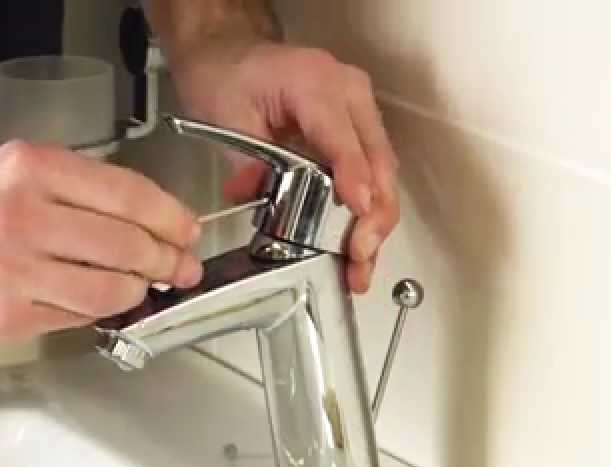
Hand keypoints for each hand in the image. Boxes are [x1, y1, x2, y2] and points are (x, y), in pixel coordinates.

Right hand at [0, 141, 201, 340]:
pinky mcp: (5, 316)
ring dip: (137, 290)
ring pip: (109, 290)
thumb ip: (79, 189)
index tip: (188, 231)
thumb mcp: (16, 167)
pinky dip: (98, 311)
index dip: (171, 218)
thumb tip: (153, 222)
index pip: (127, 195)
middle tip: (177, 265)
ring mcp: (12, 271)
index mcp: (30, 169)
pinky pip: (77, 317)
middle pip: (126, 245)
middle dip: (164, 259)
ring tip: (141, 285)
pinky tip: (97, 300)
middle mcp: (21, 216)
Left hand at [171, 42, 399, 292]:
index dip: (353, 178)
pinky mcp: (358, 131)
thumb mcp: (227, 114)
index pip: (344, 138)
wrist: (232, 54)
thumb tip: (260, 195)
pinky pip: (372, 174)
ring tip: (360, 267)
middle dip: (374, 216)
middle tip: (359, 257)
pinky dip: (368, 213)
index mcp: (316, 84)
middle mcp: (351, 95)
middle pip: (378, 161)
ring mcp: (360, 112)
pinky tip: (358, 248)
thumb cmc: (229, 78)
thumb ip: (248, 156)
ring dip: (376, 223)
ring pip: (383, 173)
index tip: (359, 212)